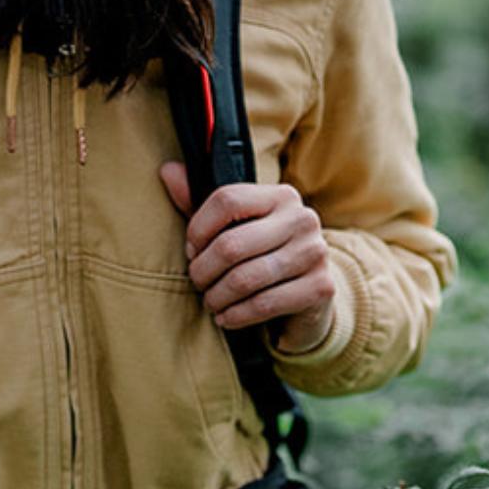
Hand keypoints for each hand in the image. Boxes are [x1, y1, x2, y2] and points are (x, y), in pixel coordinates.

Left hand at [158, 164, 334, 352]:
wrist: (308, 291)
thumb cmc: (262, 254)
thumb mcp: (232, 226)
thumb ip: (199, 201)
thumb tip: (167, 170)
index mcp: (280, 195)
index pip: (226, 201)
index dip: (198, 229)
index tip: (191, 250)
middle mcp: (302, 218)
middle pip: (231, 245)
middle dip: (203, 270)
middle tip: (197, 282)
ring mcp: (315, 253)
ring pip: (245, 278)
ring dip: (217, 296)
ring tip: (210, 302)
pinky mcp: (320, 287)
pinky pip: (265, 304)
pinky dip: (237, 315)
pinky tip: (226, 317)